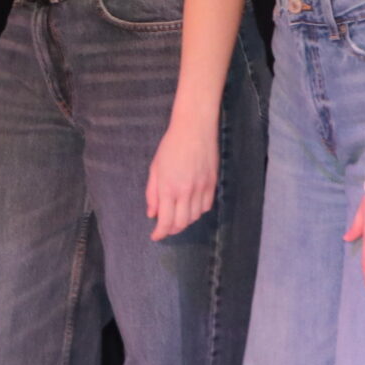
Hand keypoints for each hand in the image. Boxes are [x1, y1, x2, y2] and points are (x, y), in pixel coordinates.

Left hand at [146, 118, 220, 239]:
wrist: (195, 129)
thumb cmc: (171, 145)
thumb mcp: (155, 168)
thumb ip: (152, 193)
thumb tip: (152, 213)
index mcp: (168, 188)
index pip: (165, 221)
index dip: (160, 233)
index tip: (155, 236)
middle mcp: (186, 191)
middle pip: (181, 223)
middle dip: (171, 229)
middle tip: (165, 228)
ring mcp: (201, 188)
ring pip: (195, 217)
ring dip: (185, 221)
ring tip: (176, 217)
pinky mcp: (212, 184)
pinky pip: (206, 207)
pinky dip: (198, 211)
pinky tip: (191, 207)